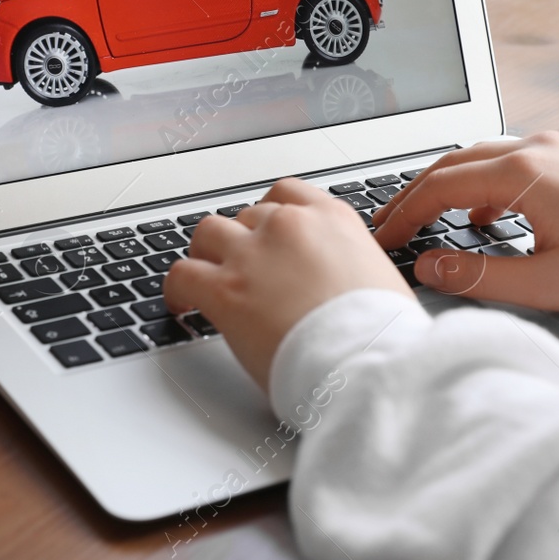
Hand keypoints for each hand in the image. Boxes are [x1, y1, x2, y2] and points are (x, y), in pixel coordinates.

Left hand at [164, 177, 411, 391]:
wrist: (369, 364)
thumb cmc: (382, 337)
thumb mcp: (379, 281)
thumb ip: (349, 267)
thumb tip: (337, 284)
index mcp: (333, 220)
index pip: (288, 194)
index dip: (270, 214)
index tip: (266, 231)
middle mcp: (290, 226)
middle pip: (247, 216)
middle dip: (242, 240)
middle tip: (240, 267)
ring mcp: (253, 254)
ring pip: (208, 233)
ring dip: (206, 254)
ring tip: (205, 276)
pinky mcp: (224, 289)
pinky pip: (181, 275)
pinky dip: (176, 289)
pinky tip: (181, 304)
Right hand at [371, 133, 558, 314]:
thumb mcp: (546, 285)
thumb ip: (477, 277)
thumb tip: (428, 266)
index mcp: (525, 174)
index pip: (440, 187)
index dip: (403, 215)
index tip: (383, 240)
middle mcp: (535, 149)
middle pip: (451, 163)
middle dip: (413, 195)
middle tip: (388, 227)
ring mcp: (553, 147)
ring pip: (477, 156)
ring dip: (444, 185)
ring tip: (421, 218)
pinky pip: (505, 160)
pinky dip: (479, 182)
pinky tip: (479, 213)